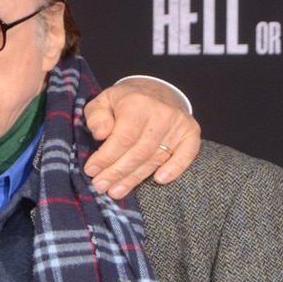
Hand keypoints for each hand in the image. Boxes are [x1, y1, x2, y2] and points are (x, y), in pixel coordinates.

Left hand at [82, 78, 200, 198]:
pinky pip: (186, 154)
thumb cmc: (125, 100)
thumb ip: (97, 116)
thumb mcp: (103, 101)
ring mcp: (178, 123)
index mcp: (137, 103)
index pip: (123, 137)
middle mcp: (161, 113)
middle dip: (117, 172)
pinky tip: (159, 180)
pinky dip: (174, 169)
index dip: (106, 157)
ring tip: (115, 191)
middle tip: (100, 186)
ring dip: (135, 178)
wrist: (156, 90)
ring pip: (156, 158)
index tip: (91, 170)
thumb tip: (101, 134)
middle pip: (139, 152)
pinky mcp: (191, 132)